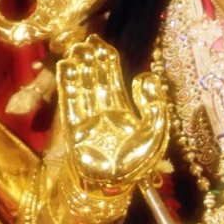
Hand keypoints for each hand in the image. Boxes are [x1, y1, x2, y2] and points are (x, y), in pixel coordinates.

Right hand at [57, 36, 168, 196]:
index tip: (103, 43)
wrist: (113, 185)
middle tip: (87, 39)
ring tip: (77, 48)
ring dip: (80, 68)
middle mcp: (103, 111)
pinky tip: (67, 67)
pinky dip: (67, 84)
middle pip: (96, 79)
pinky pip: (69, 100)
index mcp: (123, 111)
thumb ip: (153, 104)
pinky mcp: (73, 127)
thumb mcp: (155, 132)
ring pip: (82, 86)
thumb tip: (145, 76)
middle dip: (92, 59)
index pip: (114, 79)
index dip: (108, 61)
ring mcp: (87, 118)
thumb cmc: (136, 163)